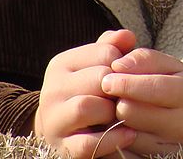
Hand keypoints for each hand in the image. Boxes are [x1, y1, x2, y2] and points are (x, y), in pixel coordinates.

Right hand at [34, 29, 137, 157]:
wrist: (59, 128)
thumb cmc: (87, 90)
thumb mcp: (95, 64)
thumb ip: (111, 47)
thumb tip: (128, 36)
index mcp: (62, 64)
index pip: (105, 52)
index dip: (125, 64)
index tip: (128, 75)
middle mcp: (52, 90)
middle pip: (98, 78)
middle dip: (120, 87)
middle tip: (129, 95)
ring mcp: (54, 120)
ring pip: (86, 107)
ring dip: (112, 111)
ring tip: (122, 113)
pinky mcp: (63, 148)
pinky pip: (89, 144)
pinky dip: (113, 139)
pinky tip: (130, 134)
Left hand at [101, 48, 182, 155]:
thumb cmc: (176, 85)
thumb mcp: (168, 66)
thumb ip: (144, 59)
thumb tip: (117, 65)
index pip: (153, 89)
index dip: (126, 83)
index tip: (107, 79)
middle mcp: (181, 124)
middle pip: (132, 114)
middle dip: (117, 102)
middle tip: (111, 95)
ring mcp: (169, 146)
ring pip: (124, 135)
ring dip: (113, 121)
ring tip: (116, 110)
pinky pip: (124, 153)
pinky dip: (115, 139)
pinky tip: (116, 128)